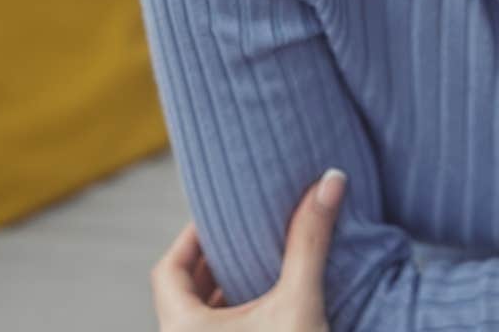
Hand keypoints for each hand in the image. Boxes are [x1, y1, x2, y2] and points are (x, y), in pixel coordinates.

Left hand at [151, 169, 346, 331]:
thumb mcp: (300, 300)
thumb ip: (310, 242)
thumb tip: (331, 182)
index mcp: (183, 327)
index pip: (168, 270)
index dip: (191, 239)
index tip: (220, 218)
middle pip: (182, 292)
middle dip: (212, 261)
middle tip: (241, 235)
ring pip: (198, 316)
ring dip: (223, 290)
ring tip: (254, 264)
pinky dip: (233, 314)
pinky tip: (264, 303)